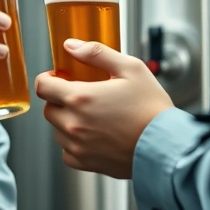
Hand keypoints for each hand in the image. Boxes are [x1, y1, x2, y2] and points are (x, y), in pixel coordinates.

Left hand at [34, 39, 173, 178]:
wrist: (166, 145)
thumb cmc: (151, 108)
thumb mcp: (129, 68)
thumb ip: (96, 53)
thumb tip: (71, 46)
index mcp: (80, 97)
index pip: (43, 86)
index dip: (48, 79)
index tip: (58, 78)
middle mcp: (74, 124)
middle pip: (48, 109)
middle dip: (60, 100)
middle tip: (81, 96)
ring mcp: (78, 146)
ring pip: (57, 131)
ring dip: (67, 122)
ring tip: (92, 116)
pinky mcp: (86, 163)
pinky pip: (67, 153)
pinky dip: (74, 145)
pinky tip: (92, 136)